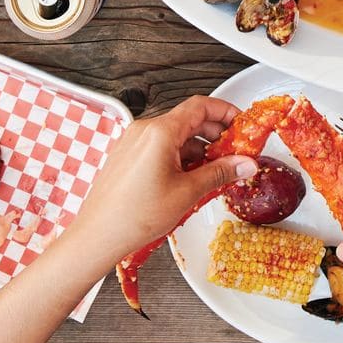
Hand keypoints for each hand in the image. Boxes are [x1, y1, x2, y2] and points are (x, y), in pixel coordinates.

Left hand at [63, 95, 255, 268]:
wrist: (97, 236)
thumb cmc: (133, 216)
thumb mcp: (187, 193)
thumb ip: (220, 173)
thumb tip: (244, 164)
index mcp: (160, 132)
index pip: (201, 106)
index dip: (226, 111)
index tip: (241, 123)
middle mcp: (144, 130)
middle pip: (189, 119)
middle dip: (215, 134)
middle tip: (233, 151)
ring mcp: (133, 142)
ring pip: (175, 135)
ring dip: (198, 148)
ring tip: (213, 170)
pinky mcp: (128, 155)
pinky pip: (160, 146)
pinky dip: (180, 156)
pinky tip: (190, 177)